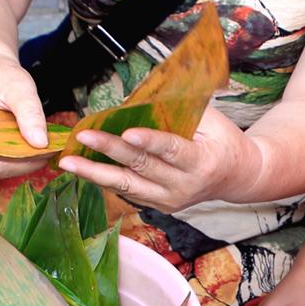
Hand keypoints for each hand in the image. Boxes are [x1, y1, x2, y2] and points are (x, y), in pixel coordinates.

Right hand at [0, 53, 49, 178]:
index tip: (47, 151)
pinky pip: (5, 160)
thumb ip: (29, 113)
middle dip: (26, 163)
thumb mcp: (18, 88)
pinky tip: (38, 145)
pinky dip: (23, 156)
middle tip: (52, 150)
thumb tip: (41, 143)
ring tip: (47, 147)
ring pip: (3, 167)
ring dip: (26, 161)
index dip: (21, 162)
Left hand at [61, 104, 254, 214]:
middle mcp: (184, 187)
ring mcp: (168, 201)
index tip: (127, 132)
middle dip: (109, 151)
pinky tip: (80, 167)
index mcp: (202, 163)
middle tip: (82, 137)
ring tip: (68, 162)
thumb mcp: (210, 119)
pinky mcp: (156, 206)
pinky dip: (102, 178)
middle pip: (141, 168)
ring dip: (94, 173)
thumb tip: (133, 99)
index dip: (150, 142)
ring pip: (126, 186)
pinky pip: (125, 192)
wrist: (236, 177)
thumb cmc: (222, 140)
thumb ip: (176, 110)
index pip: (172, 151)